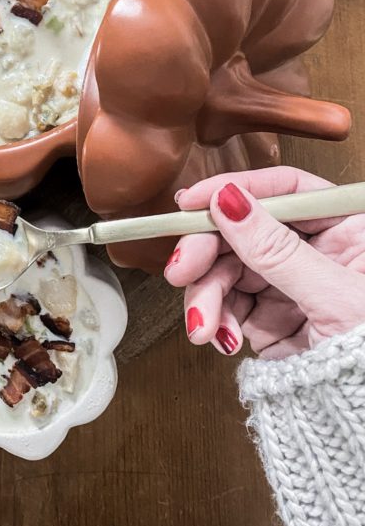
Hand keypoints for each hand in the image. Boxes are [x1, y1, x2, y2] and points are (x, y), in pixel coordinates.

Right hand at [164, 166, 364, 359]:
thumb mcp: (334, 297)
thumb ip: (278, 249)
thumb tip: (230, 202)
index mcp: (345, 230)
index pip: (284, 190)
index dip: (235, 189)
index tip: (193, 201)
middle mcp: (312, 251)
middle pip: (242, 228)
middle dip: (205, 251)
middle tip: (181, 268)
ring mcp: (286, 283)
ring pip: (225, 268)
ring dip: (204, 295)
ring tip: (202, 325)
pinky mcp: (266, 317)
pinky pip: (225, 304)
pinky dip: (214, 319)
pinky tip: (219, 336)